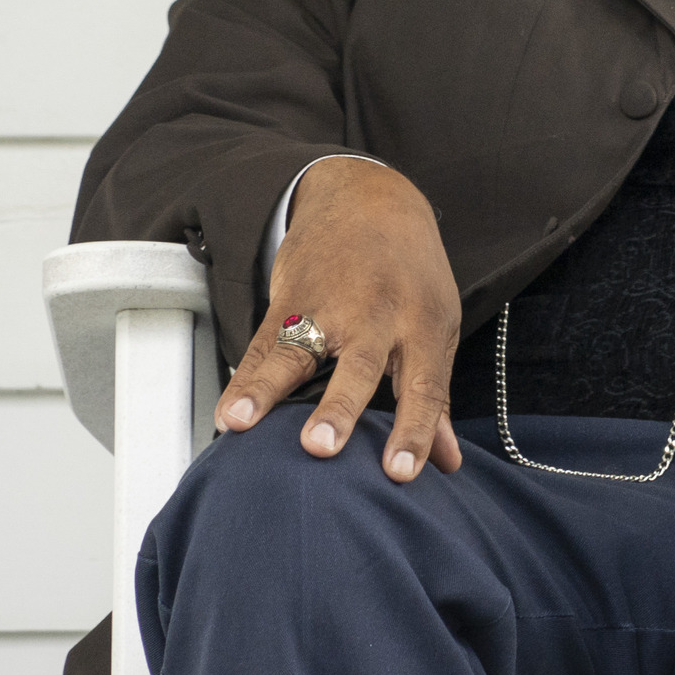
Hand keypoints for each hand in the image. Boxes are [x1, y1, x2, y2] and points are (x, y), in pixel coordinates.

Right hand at [222, 158, 465, 482]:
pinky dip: (243, 380)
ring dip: (267, 390)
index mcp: (423, 326)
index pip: (423, 386)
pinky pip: (262, 343)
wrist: (369, 199)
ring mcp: (329, 304)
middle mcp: (378, 315)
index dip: (414, 431)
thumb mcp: (436, 326)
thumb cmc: (410, 275)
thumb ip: (435, 399)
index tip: (400, 475)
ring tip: (240, 425)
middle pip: (360, 365)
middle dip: (341, 408)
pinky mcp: (290, 298)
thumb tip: (448, 463)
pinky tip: (227, 412)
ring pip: (297, 350)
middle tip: (322, 448)